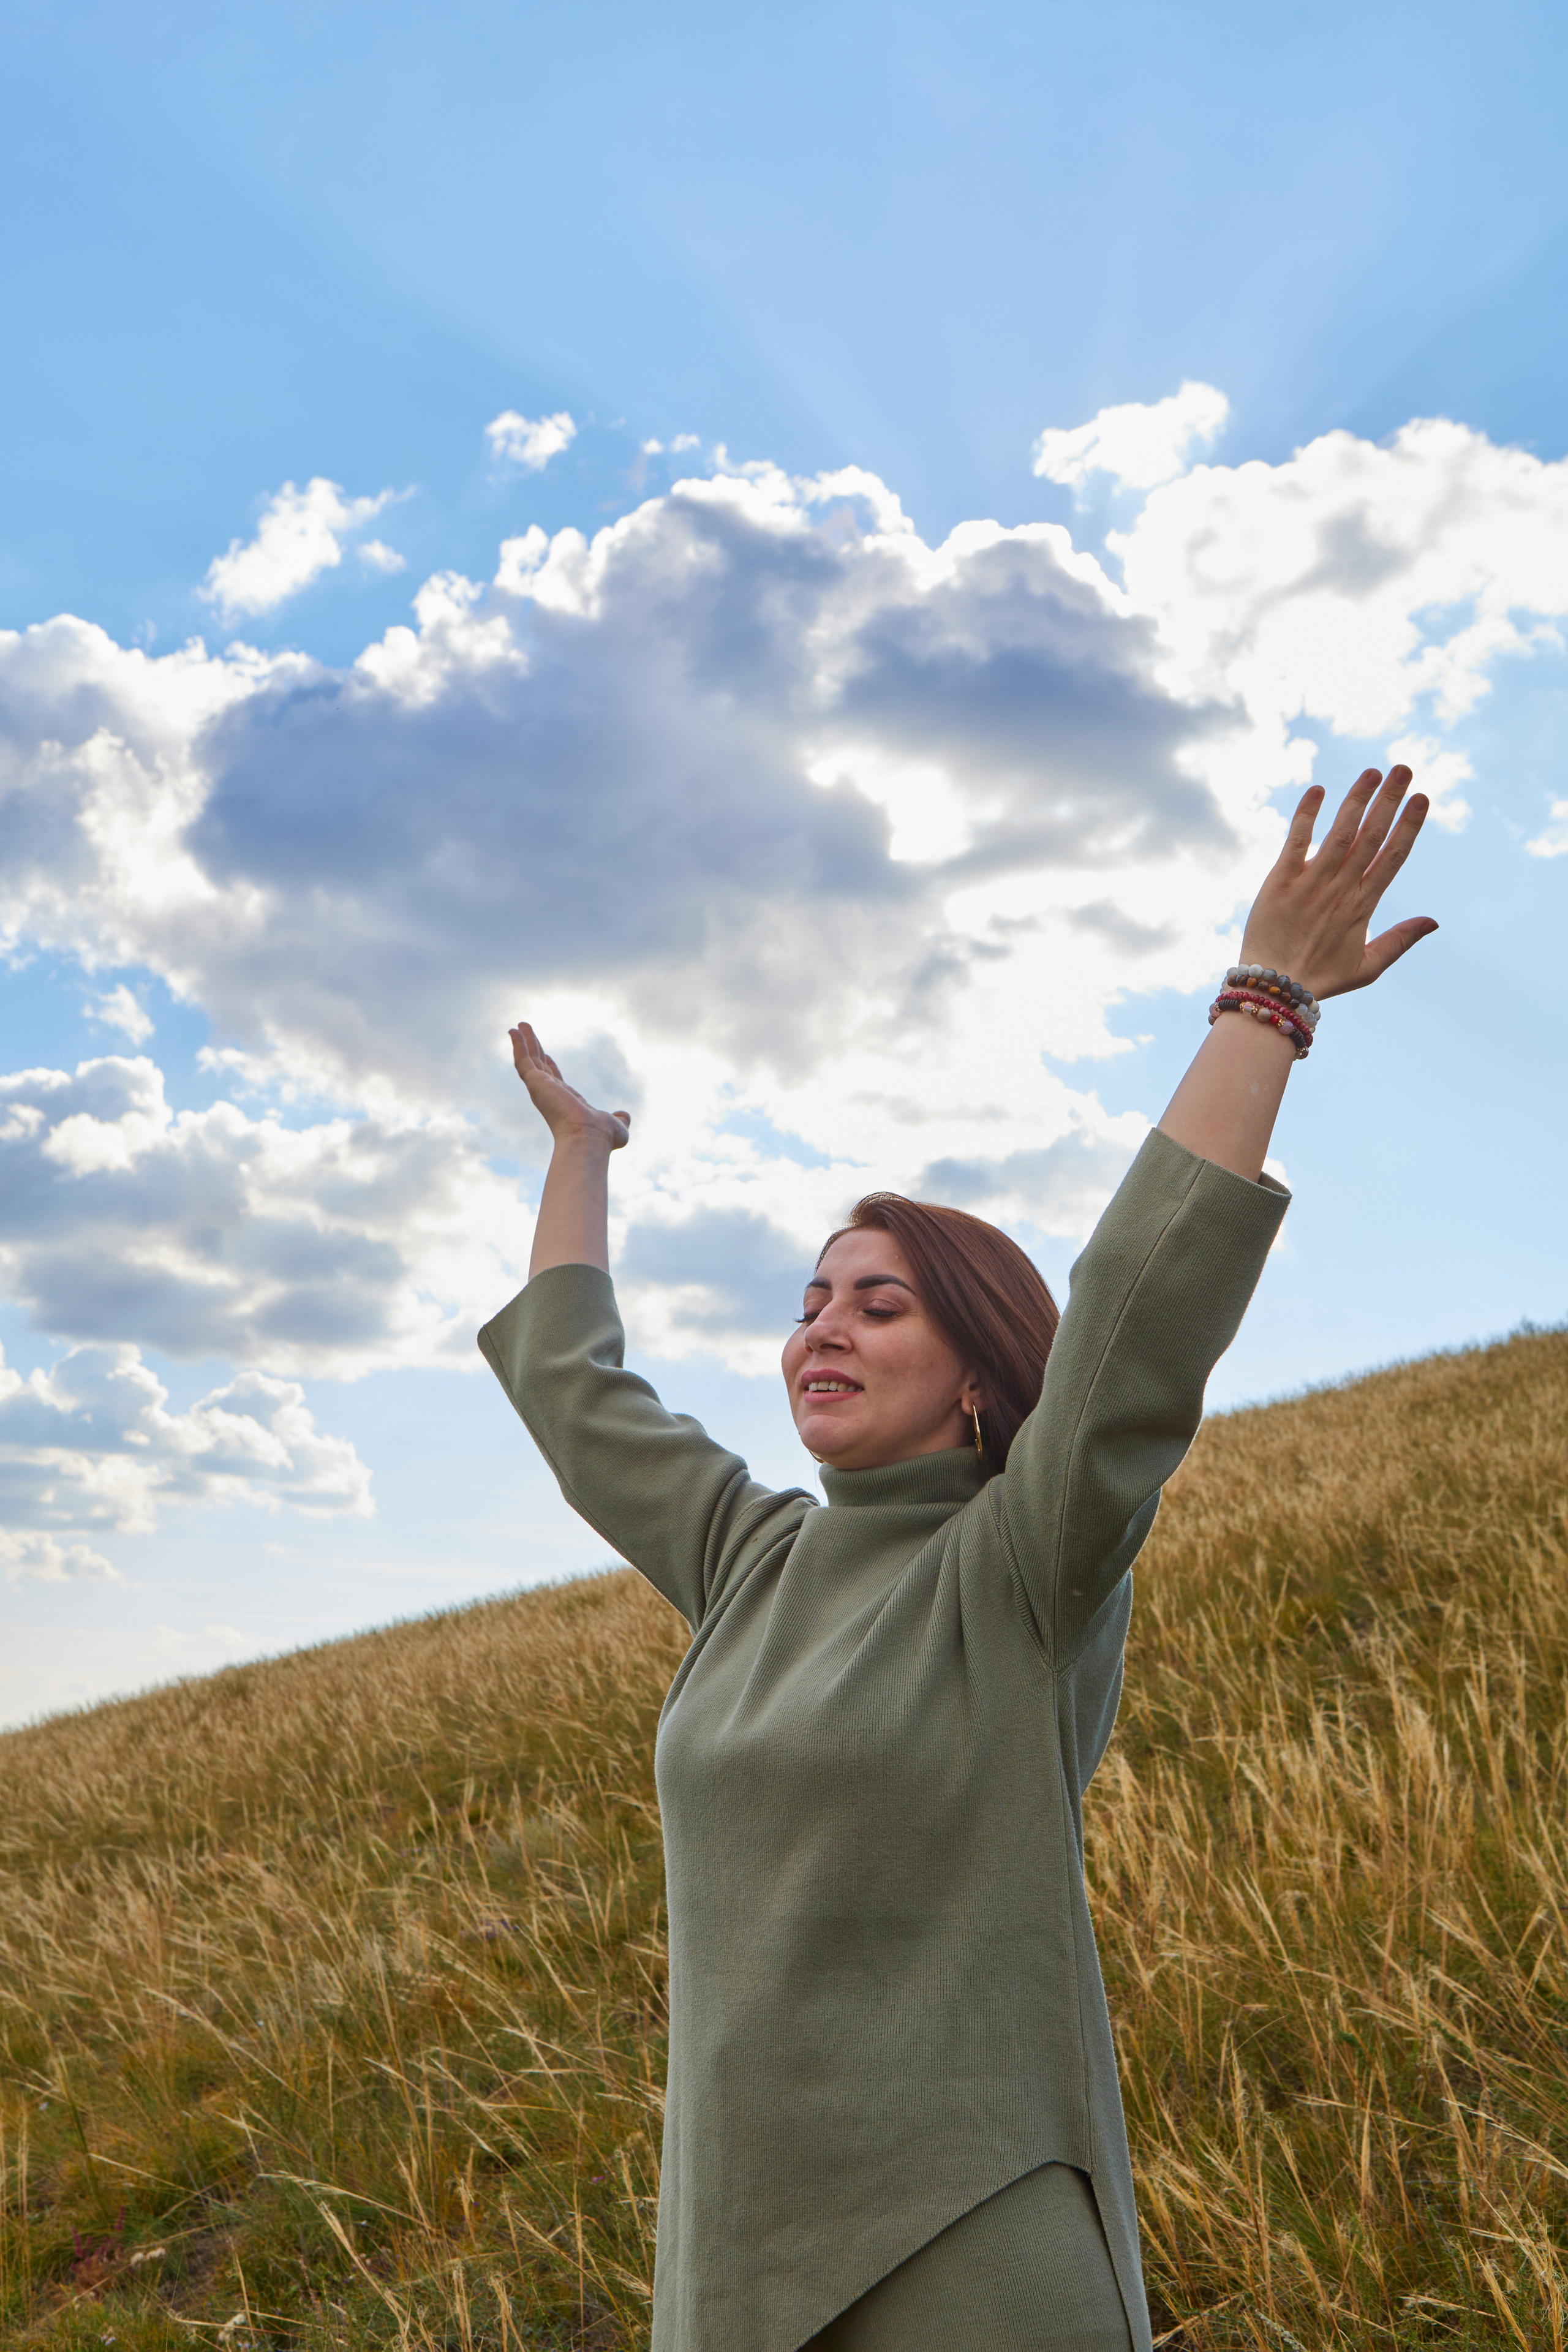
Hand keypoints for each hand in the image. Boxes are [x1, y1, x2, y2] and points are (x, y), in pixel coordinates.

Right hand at [510, 1023, 630, 1151]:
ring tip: (518, 1025)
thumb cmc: (602, 1138)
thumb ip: (621, 1119)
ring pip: (529, 1060)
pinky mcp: (535, 1083)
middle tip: (526, 1033)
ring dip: (523, 1042)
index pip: (555, 1080)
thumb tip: (625, 1117)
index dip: (550, 1066)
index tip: (547, 1055)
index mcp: (566, 1102)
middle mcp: (551, 1095)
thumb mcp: (617, 1127)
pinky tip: (514, 1031)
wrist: (589, 1139)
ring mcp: (541, 1089)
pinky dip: (518, 1045)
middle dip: (534, 1049)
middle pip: (540, 1066)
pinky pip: (523, 1060)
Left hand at [1240, 766, 1437, 1000]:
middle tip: (1404, 769)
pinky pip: (1296, 842)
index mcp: (1363, 906)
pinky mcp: (1280, 882)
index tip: (1422, 798)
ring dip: (1356, 800)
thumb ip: (1401, 940)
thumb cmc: (1321, 979)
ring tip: (1372, 771)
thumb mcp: (1368, 967)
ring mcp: (1310, 884)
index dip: (1409, 825)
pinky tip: (1318, 789)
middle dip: (1389, 801)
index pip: (1393, 857)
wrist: (1273, 989)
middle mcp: (1340, 890)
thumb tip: (1435, 921)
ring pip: (1339, 833)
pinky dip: (1307, 815)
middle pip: (1371, 837)